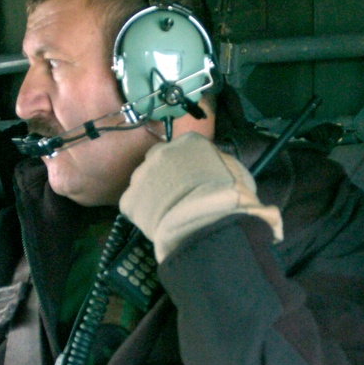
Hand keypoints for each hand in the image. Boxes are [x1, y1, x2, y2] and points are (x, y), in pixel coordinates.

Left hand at [120, 132, 282, 262]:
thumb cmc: (229, 195)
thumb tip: (215, 167)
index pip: (182, 148)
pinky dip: (141, 213)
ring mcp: (141, 175)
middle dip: (164, 175)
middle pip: (157, 161)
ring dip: (151, 193)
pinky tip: (156, 223)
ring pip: (143, 182)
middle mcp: (161, 151)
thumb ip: (217, 162)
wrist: (208, 221)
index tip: (191, 178)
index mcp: (188, 141)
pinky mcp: (129, 199)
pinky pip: (133, 205)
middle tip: (176, 195)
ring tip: (166, 212)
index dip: (186, 165)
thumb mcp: (234, 170)